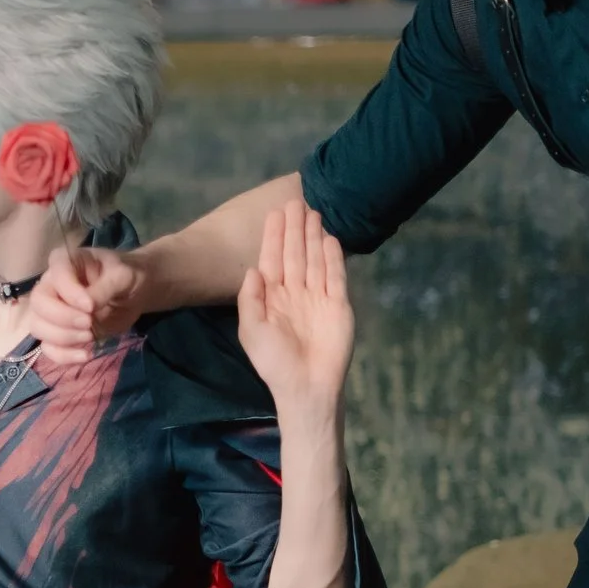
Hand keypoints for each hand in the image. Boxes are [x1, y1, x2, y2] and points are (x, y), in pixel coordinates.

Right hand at [25, 244, 144, 363]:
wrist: (135, 293)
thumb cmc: (126, 276)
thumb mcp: (122, 275)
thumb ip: (104, 288)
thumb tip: (87, 307)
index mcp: (64, 262)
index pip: (55, 276)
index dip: (69, 294)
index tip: (91, 306)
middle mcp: (50, 284)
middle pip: (38, 304)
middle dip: (62, 319)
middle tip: (89, 324)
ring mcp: (51, 310)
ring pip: (38, 327)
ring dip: (62, 338)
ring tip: (90, 337)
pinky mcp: (58, 332)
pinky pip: (48, 348)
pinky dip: (63, 355)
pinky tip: (85, 355)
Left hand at [237, 204, 352, 412]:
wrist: (306, 386)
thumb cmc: (273, 362)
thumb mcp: (252, 330)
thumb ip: (250, 299)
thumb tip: (252, 269)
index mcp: (272, 298)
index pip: (272, 260)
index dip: (273, 237)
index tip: (274, 213)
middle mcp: (295, 293)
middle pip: (294, 254)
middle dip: (294, 228)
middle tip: (295, 201)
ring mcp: (317, 297)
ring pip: (314, 259)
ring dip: (313, 237)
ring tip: (313, 211)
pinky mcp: (338, 305)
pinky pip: (335, 276)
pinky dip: (333, 257)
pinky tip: (329, 238)